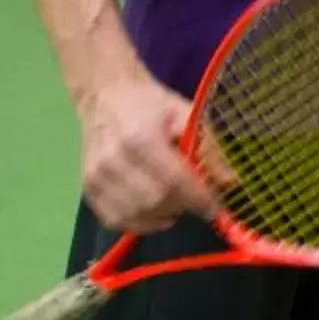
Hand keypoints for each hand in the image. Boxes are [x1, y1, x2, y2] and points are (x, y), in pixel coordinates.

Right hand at [78, 65, 214, 234]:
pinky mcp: (87, 189)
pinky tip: (153, 210)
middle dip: (182, 206)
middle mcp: (113, 161)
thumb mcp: (188, 116)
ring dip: (162, 216)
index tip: (215, 209)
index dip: (198, 200)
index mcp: (140, 139)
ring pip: (136, 216)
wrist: (106, 96)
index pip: (174, 181)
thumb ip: (209, 149)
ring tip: (174, 202)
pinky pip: (115, 220)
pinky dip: (139, 223)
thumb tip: (230, 184)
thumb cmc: (152, 106)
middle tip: (193, 199)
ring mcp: (96, 177)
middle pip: (155, 202)